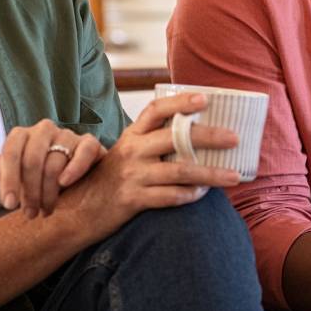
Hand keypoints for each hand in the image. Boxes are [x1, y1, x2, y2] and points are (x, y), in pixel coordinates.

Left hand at [0, 122, 105, 216]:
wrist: (74, 184)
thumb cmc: (37, 180)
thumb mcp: (12, 175)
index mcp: (22, 135)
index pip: (10, 153)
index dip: (9, 180)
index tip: (9, 205)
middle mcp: (44, 129)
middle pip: (32, 158)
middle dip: (30, 191)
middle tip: (30, 214)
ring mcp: (68, 134)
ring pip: (56, 159)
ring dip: (49, 190)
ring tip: (47, 210)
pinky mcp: (90, 143)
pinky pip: (84, 150)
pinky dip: (75, 167)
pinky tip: (66, 184)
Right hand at [57, 93, 242, 239]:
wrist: (76, 211)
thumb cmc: (108, 180)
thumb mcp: (125, 153)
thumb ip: (150, 142)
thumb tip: (194, 136)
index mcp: (131, 135)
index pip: (156, 110)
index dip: (180, 102)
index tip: (205, 98)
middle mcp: (132, 151)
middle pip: (175, 138)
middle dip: (208, 137)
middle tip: (234, 138)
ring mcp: (132, 176)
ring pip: (179, 171)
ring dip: (210, 174)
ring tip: (234, 176)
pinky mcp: (132, 200)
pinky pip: (168, 197)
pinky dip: (189, 196)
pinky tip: (203, 195)